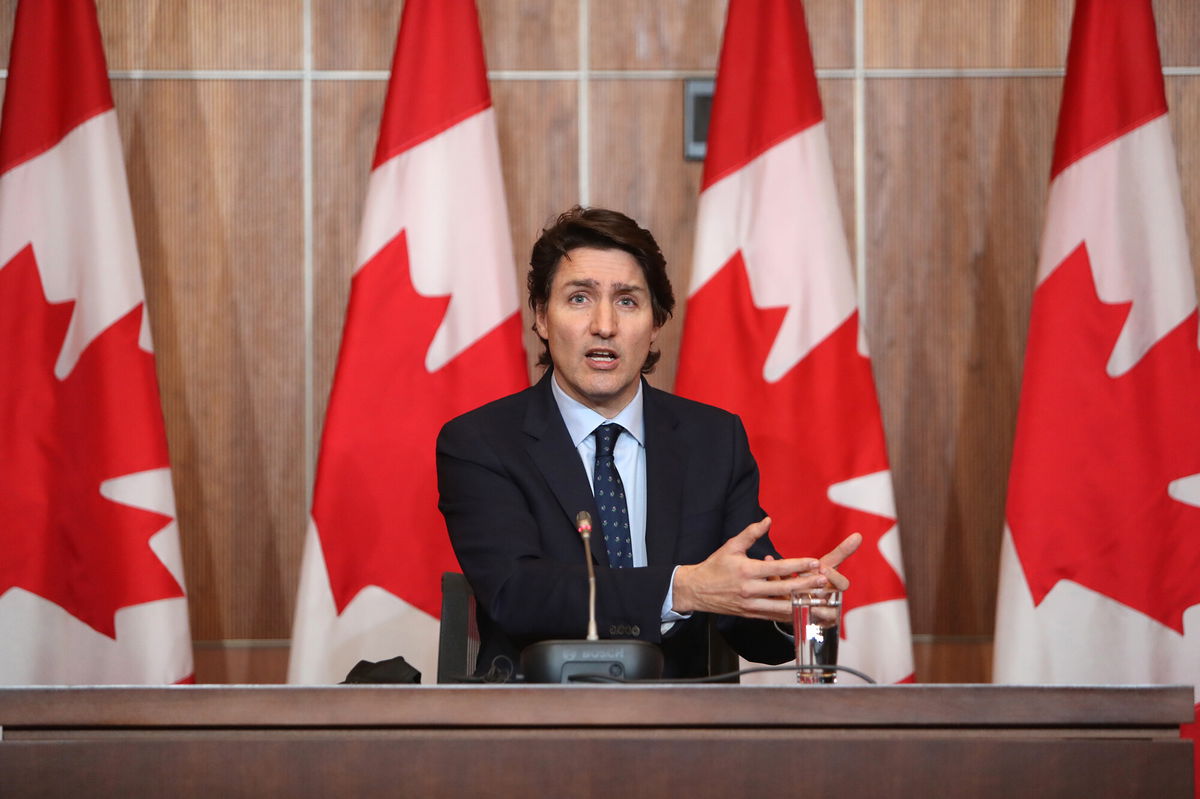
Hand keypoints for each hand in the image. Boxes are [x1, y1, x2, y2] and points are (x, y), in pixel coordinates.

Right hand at [672, 518, 860, 622]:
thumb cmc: (715, 566)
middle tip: (824, 580)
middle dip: (806, 585)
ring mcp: (751, 605)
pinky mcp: (751, 615)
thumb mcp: (731, 546)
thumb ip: (751, 533)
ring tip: (819, 598)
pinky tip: (804, 610)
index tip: (814, 562)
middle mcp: (750, 590)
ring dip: (802, 602)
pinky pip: (774, 616)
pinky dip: (790, 613)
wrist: (696, 591)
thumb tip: (768, 521)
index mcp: (746, 571)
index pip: (777, 568)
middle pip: (783, 588)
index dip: (797, 565)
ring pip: (781, 606)